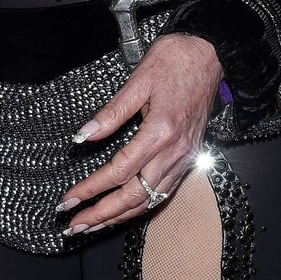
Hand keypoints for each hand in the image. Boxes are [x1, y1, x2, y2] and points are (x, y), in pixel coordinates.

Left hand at [60, 34, 223, 233]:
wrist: (211, 54)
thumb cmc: (176, 61)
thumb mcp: (138, 80)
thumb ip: (110, 113)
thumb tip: (83, 136)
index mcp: (161, 131)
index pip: (119, 171)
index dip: (91, 188)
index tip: (69, 199)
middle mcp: (175, 150)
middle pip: (135, 195)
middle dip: (103, 214)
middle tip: (75, 225)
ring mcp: (184, 156)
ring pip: (151, 199)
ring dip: (121, 216)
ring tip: (94, 225)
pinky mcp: (188, 156)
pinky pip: (164, 191)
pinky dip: (142, 206)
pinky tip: (125, 210)